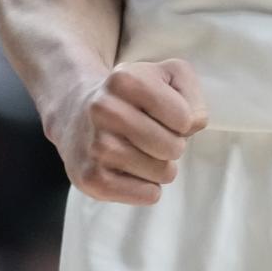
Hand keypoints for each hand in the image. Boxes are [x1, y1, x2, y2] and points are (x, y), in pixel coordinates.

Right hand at [51, 59, 207, 204]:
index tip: (164, 114)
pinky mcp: (90, 179)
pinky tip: (132, 170)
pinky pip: (147, 195)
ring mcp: (96, 146)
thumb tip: (193, 125)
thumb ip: (192, 93)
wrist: (78, 113)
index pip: (184, 118)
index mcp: (125, 79)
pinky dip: (149, 187)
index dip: (183, 119)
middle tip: (155, 136)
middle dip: (173, 144)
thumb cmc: (134, 96)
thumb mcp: (168, 75)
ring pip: (162, 173)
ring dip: (161, 166)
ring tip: (142, 151)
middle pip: (173, 147)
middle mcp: (104, 110)